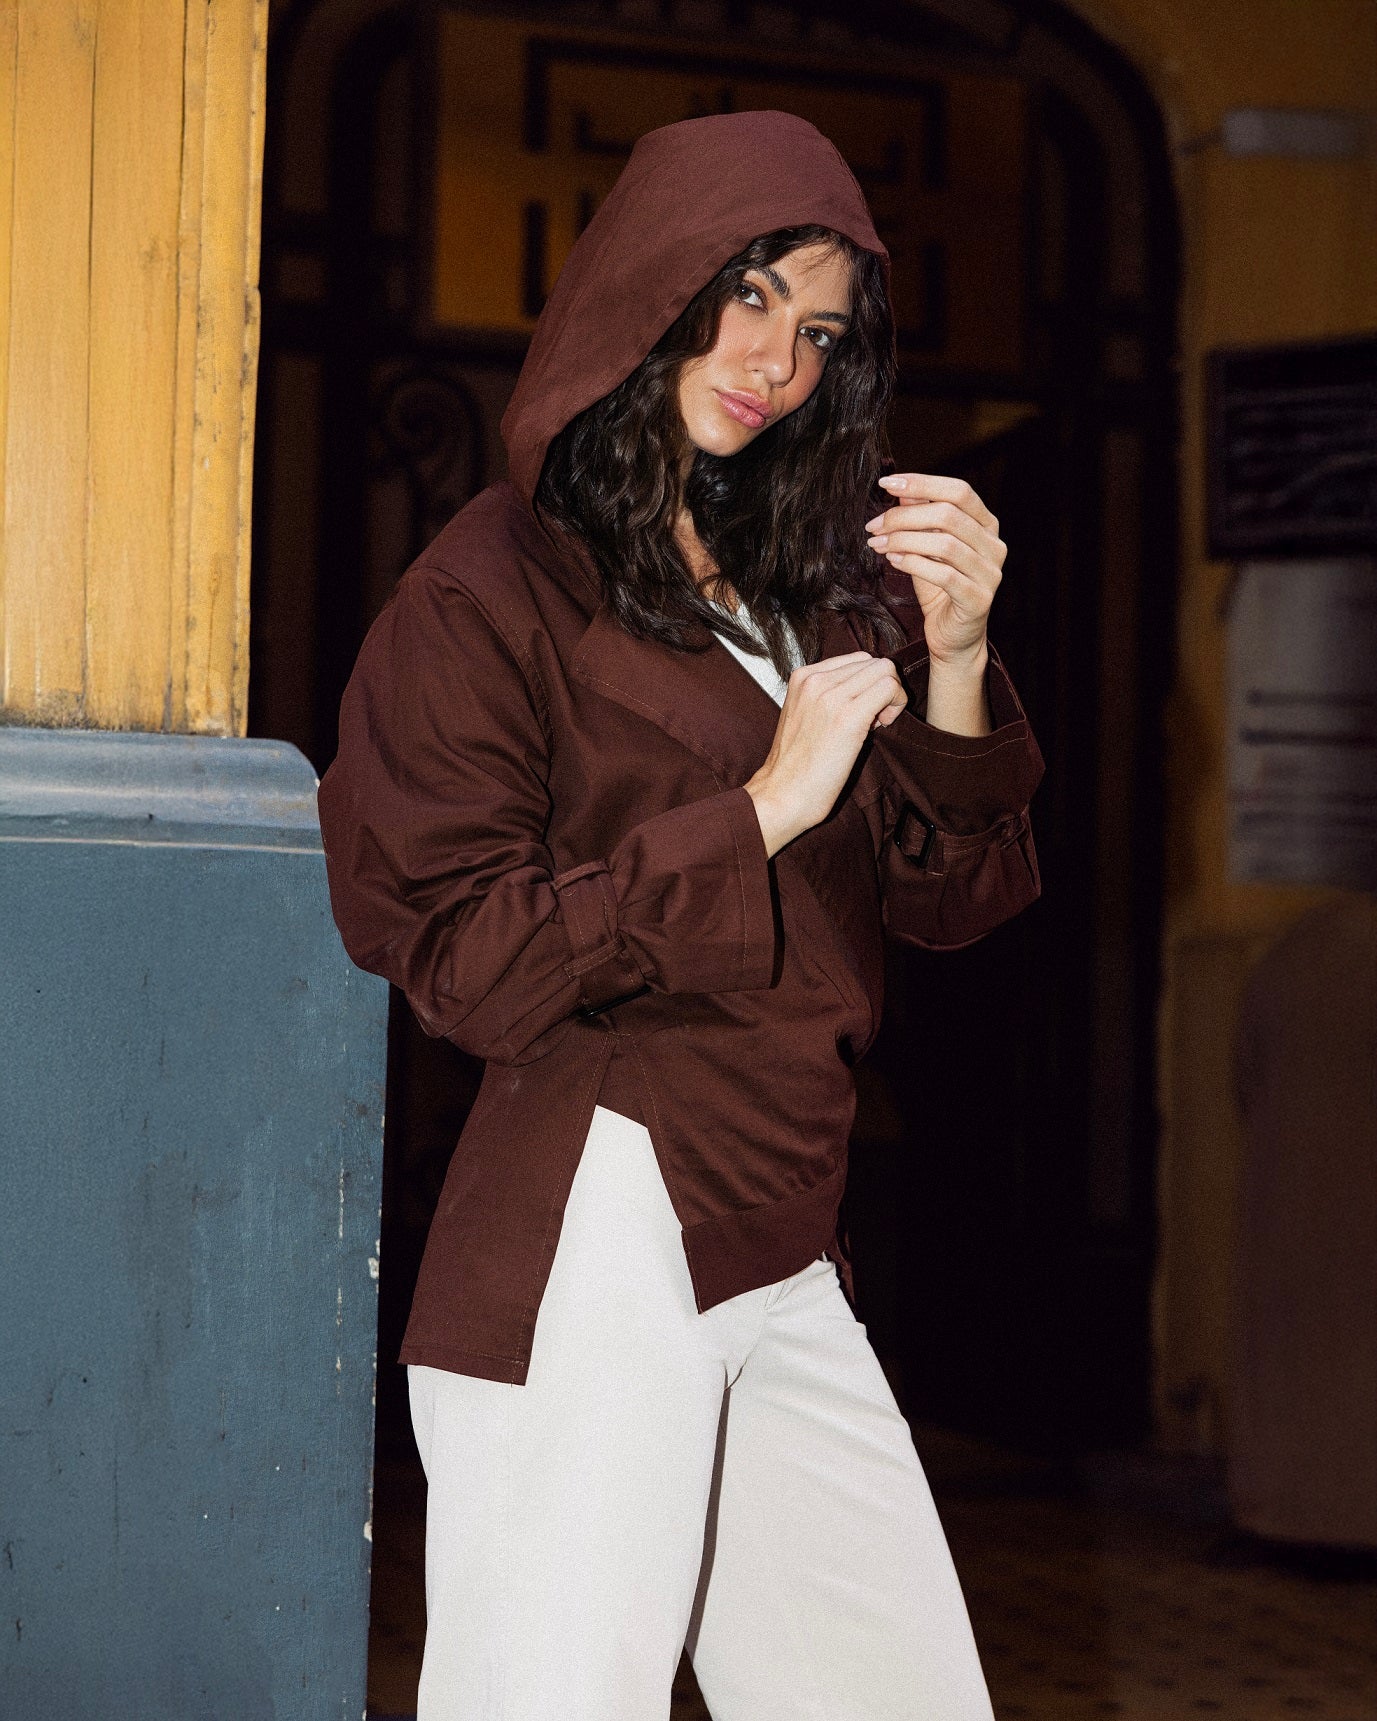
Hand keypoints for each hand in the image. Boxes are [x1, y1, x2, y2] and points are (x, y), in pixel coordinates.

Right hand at [744, 652, 906, 856]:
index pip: (856, 659)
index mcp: (802, 676)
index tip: (862, 710)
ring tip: (875, 723)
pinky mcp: (848, 716)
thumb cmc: (796, 765)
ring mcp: (831, 695)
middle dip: (882, 687)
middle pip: (874, 662)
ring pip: (886, 671)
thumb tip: (866, 688)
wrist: (783, 794)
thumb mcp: (804, 714)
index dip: (867, 683)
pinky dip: (895, 705)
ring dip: (891, 696)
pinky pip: (890, 688)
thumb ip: (828, 694)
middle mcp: (815, 679)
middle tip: (873, 718)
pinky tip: (879, 727)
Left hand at [864, 472, 1005, 669]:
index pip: (959, 491)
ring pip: (945, 544)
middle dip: (904, 516)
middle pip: (949, 515)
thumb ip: (920, 518)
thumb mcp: (926, 547)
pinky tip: (893, 560)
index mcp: (986, 525)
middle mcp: (994, 546)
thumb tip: (901, 489)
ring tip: (878, 544)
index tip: (886, 483)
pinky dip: (914, 564)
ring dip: (904, 540)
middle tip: (874, 525)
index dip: (922, 482)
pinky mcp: (978, 600)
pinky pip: (944, 575)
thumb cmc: (939, 588)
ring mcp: (990, 574)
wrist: (953, 637)